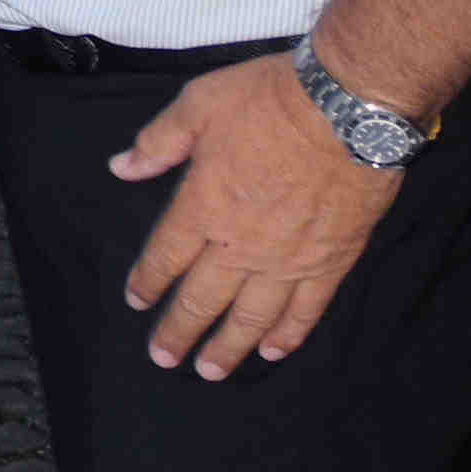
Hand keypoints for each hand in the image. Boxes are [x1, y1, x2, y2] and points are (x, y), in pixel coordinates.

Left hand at [113, 55, 402, 378]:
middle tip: (162, 358)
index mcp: (202, 206)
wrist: (350, 109)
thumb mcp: (199, 104)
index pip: (165, 256)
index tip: (137, 301)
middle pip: (202, 298)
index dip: (148, 281)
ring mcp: (288, 259)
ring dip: (228, 347)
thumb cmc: (270, 99)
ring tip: (209, 372)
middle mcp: (240, 244)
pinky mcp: (331, 262)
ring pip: (251, 317)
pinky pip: (306, 310)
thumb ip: (158, 142)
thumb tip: (120, 167)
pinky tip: (273, 352)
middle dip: (179, 331)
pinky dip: (288, 334)